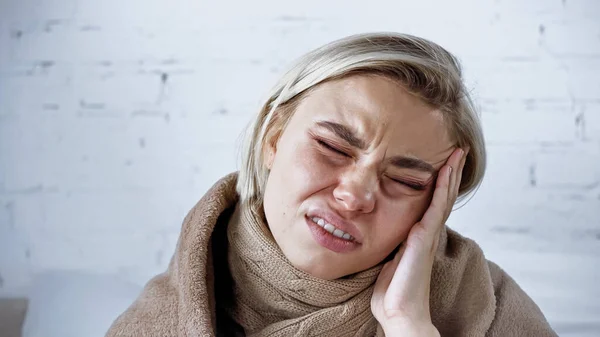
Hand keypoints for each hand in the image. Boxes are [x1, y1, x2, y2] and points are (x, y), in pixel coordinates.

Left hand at [371, 147, 468, 335]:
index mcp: (418, 236)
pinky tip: (445, 172)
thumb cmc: (393, 292)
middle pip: (442, 196)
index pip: (431, 203)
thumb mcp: (389, 259)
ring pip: (443, 197)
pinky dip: (442, 188)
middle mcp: (426, 232)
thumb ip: (392, 244)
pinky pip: (435, 207)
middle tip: (458, 151)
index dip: (439, 183)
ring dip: (450, 174)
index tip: (443, 163)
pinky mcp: (423, 238)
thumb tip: (380, 230)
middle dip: (450, 173)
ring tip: (458, 153)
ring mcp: (427, 234)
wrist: (400, 312)